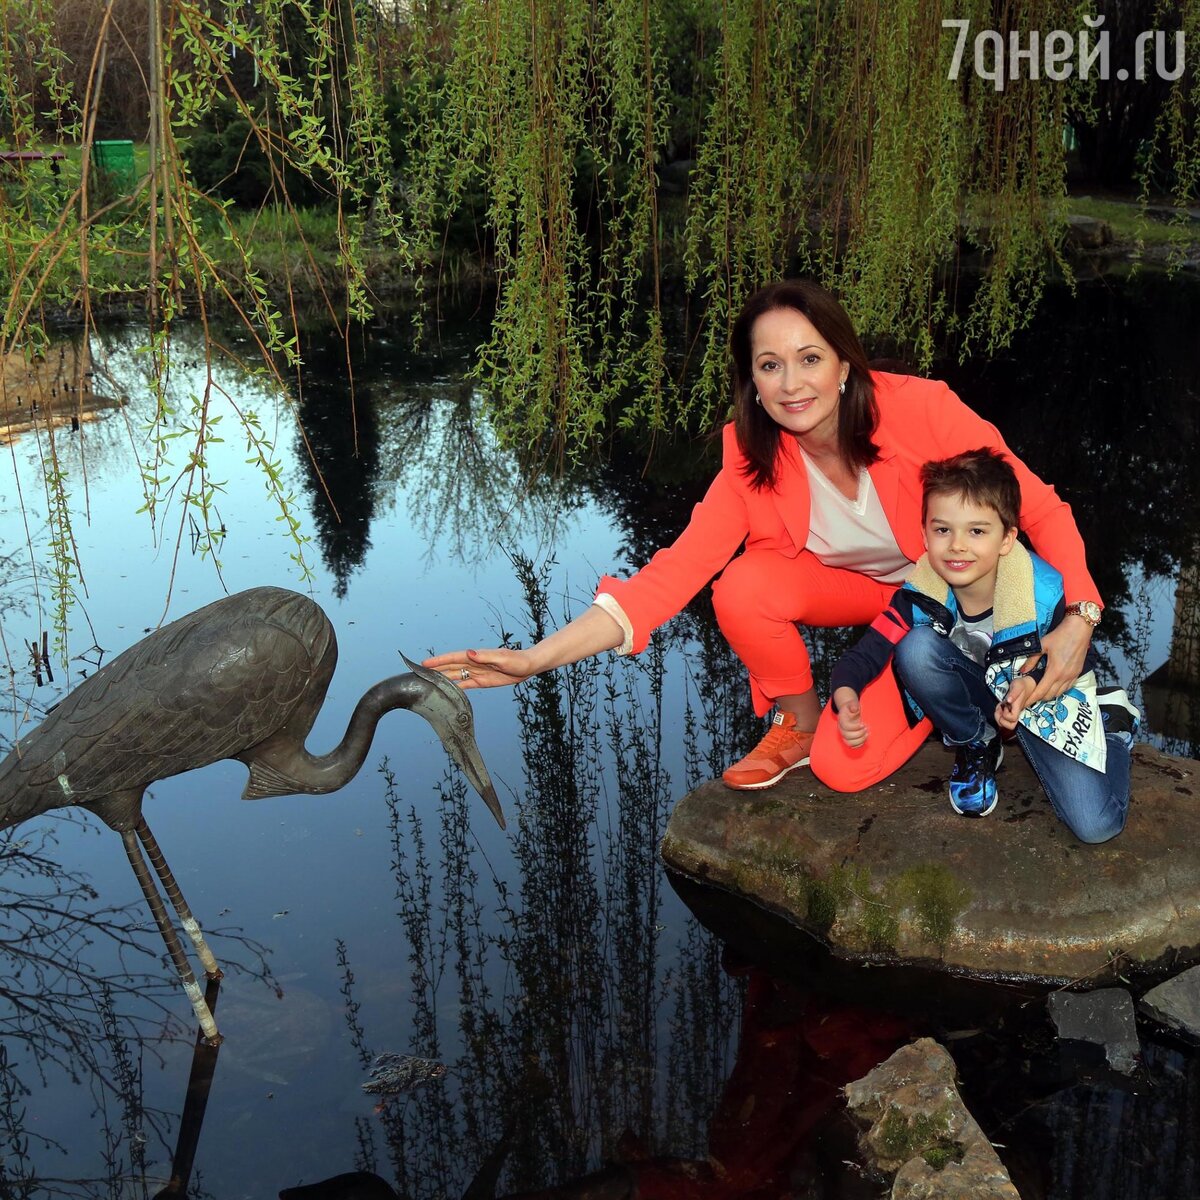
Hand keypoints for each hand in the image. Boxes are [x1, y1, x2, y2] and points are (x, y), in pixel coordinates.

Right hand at [422, 646, 538, 689]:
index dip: (439, 661)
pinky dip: (455, 687)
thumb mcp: (501, 658)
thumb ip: (485, 656)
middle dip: (435, 669)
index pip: (453, 658)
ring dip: (442, 678)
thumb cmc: (517, 660)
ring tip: (428, 683)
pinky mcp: (482, 681)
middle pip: (450, 667)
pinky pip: (465, 685)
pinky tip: (446, 692)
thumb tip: (469, 653)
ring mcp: (476, 672)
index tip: (424, 663)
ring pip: (455, 676)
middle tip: (418, 674)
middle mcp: (473, 663)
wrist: (528, 666)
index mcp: (476, 656)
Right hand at [834, 687, 867, 747]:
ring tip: (866, 734)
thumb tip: (855, 709)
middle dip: (859, 734)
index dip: (855, 727)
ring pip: (849, 743)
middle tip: (866, 728)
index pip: (846, 726)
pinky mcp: (848, 739)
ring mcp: (844, 735)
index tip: (863, 724)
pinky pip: (852, 746)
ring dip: (860, 740)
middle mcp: (841, 729)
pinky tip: (865, 737)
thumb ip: (853, 705)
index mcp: (841, 720)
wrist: (849, 712)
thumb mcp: (852, 704)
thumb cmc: (851, 708)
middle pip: (847, 736)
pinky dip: (859, 744)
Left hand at [995, 674, 1035, 730]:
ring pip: (1006, 724)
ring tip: (999, 708)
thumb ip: (1014, 693)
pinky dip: (1000, 715)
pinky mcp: (1011, 712)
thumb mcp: (1017, 686)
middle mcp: (1016, 713)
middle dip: (1000, 720)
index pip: (1012, 718)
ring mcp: (1014, 713)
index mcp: (1018, 708)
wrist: (1027, 685)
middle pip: (1010, 726)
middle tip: (999, 710)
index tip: (1004, 706)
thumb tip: (1009, 700)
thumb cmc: (1022, 685)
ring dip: (999, 718)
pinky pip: (1004, 719)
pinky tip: (1001, 707)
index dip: (1005, 714)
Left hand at [1020, 614, 1093, 704]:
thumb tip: (1022, 671)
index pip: (1041, 691)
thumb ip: (1031, 660)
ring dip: (1049, 695)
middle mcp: (1065, 676)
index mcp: (1055, 671)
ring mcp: (1073, 676)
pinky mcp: (1077, 673)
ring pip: (1059, 693)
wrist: (1080, 629)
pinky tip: (1052, 687)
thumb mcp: (1041, 646)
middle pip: (1050, 695)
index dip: (1031, 698)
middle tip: (1028, 698)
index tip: (1023, 703)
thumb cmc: (1060, 636)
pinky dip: (1058, 690)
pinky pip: (1067, 687)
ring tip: (1038, 694)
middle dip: (1038, 698)